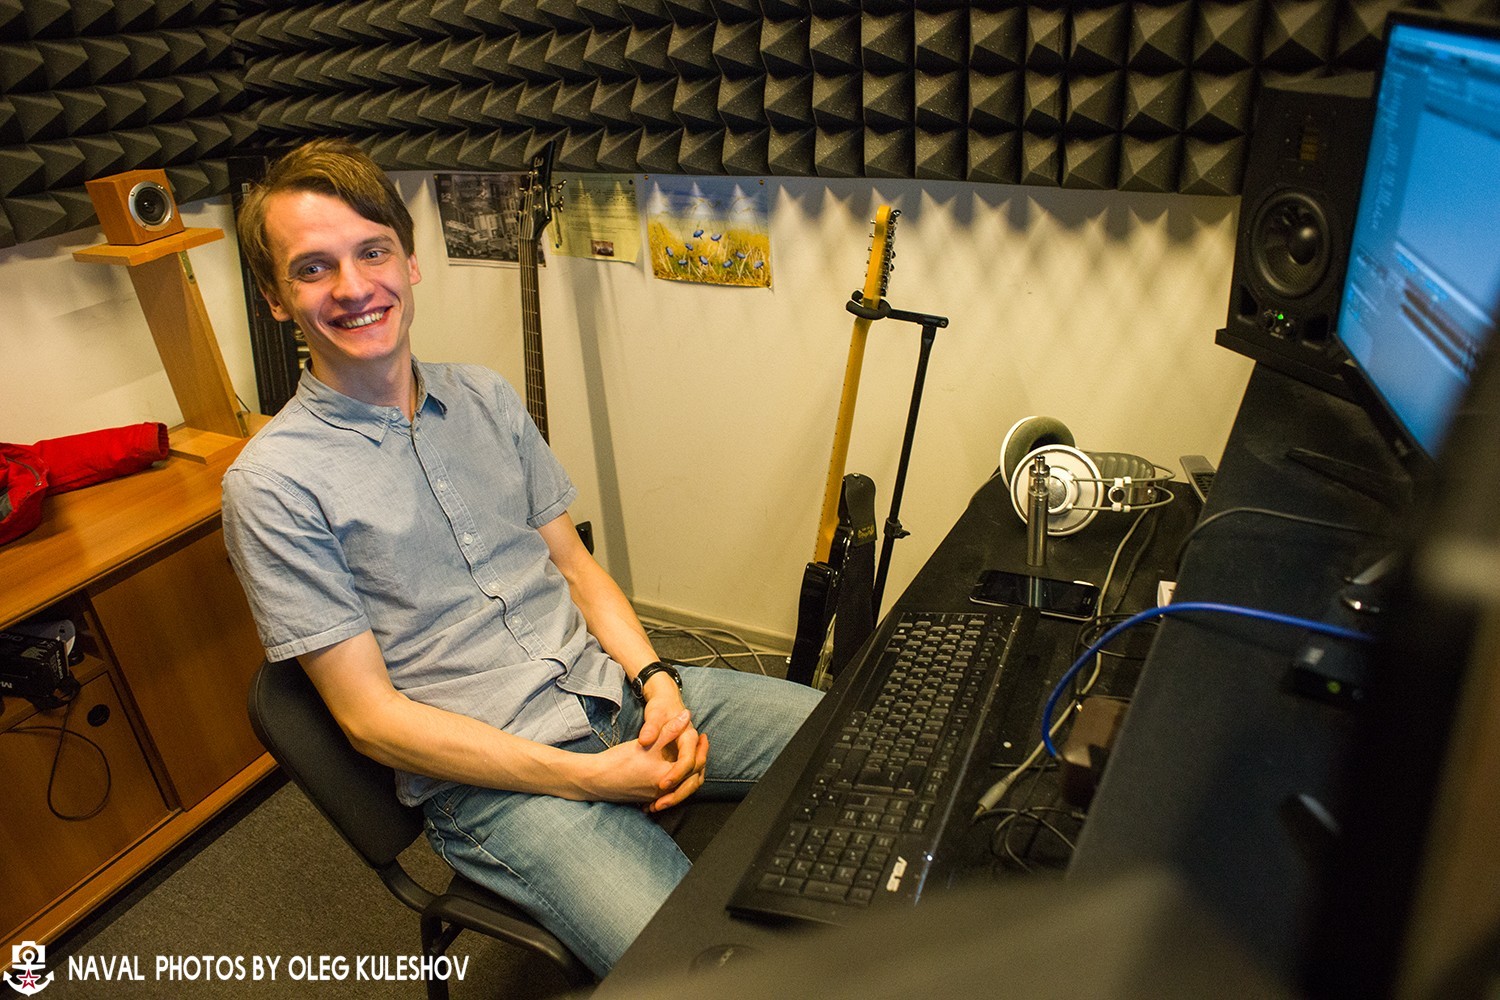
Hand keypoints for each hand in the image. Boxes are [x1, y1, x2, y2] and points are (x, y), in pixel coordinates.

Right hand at [587, 708, 707, 810]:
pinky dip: (676, 780)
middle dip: (699, 764)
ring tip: (690, 757)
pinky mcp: (647, 797)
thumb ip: (670, 730)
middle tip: (701, 747)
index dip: (702, 750)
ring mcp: (656, 796)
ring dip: (688, 773)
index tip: (704, 736)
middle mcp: (665, 790)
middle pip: (692, 780)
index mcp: (669, 776)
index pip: (696, 765)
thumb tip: (686, 715)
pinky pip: (669, 791)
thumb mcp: (648, 743)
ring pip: (681, 786)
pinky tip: (672, 770)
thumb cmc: (621, 761)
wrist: (597, 779)